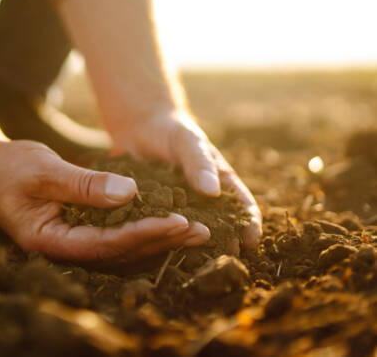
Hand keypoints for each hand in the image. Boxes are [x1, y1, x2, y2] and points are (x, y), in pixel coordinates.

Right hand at [0, 139, 209, 261]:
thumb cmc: (7, 166)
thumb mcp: (44, 171)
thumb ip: (85, 185)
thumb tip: (132, 193)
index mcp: (50, 241)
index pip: (105, 244)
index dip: (144, 233)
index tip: (179, 221)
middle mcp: (62, 247)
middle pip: (119, 251)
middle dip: (159, 240)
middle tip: (200, 230)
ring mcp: (69, 239)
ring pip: (119, 245)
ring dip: (155, 236)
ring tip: (193, 229)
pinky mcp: (75, 227)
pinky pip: (112, 231)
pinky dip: (139, 225)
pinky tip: (164, 219)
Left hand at [110, 110, 262, 252]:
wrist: (140, 127)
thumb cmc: (172, 131)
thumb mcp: (188, 142)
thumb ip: (199, 163)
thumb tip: (212, 192)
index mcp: (220, 181)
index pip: (242, 206)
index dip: (249, 224)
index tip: (251, 241)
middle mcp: (203, 199)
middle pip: (221, 226)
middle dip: (226, 243)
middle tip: (227, 263)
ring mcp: (180, 207)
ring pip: (192, 231)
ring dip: (197, 247)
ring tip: (199, 264)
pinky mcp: (156, 211)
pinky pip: (164, 227)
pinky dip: (166, 239)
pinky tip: (164, 252)